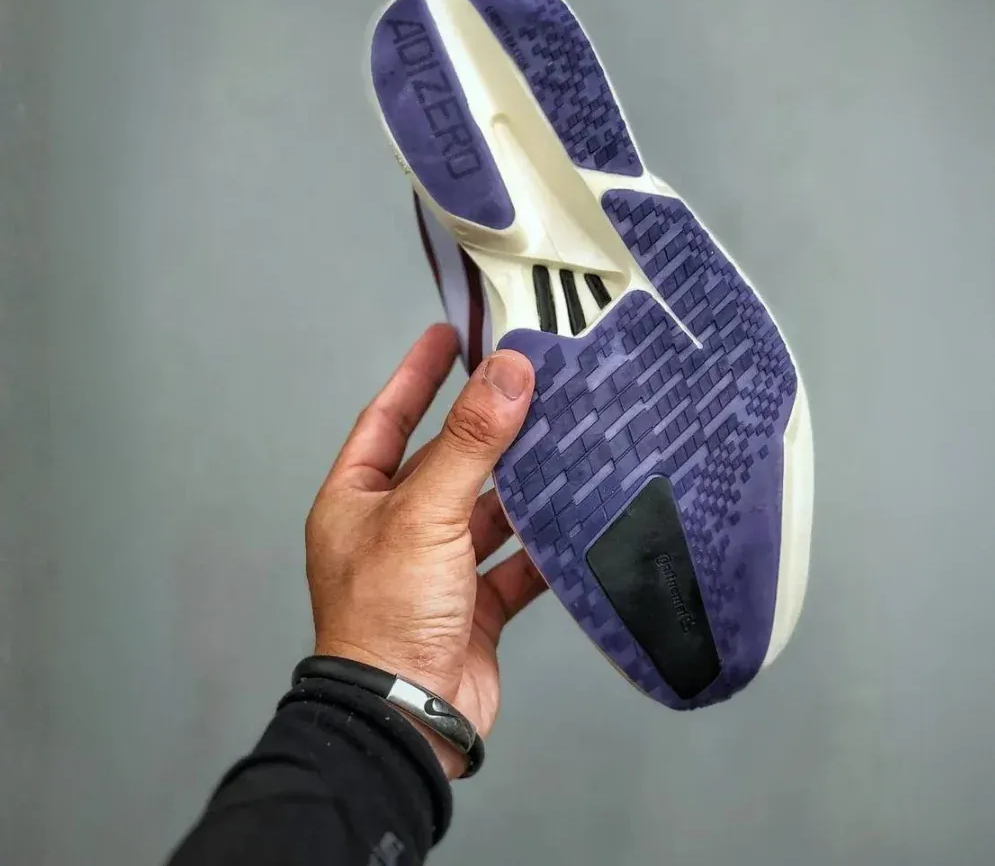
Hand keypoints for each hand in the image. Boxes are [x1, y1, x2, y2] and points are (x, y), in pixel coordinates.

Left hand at [305, 324, 546, 775]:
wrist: (407, 719)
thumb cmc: (387, 615)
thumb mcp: (425, 513)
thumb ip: (471, 442)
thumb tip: (508, 371)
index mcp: (358, 500)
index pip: (388, 417)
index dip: (418, 373)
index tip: (448, 333)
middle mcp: (395, 529)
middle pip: (447, 461)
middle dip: (488, 427)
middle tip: (531, 382)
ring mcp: (436, 568)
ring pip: (487, 510)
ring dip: (522, 484)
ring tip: (566, 439)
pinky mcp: (474, 605)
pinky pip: (515, 562)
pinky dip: (543, 544)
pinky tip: (576, 518)